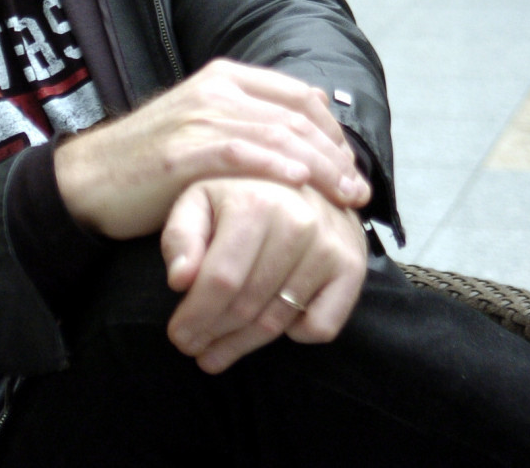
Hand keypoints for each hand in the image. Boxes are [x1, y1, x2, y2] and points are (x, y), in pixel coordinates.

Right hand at [54, 60, 368, 239]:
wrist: (88, 180)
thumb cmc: (149, 164)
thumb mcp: (202, 130)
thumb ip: (246, 127)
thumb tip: (302, 149)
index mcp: (224, 77)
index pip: (300, 96)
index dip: (334, 132)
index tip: (351, 168)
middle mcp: (216, 89)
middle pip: (298, 116)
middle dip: (336, 155)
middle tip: (358, 191)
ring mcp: (199, 117)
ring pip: (278, 134)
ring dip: (320, 168)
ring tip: (344, 197)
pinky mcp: (184, 150)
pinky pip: (243, 153)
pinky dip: (278, 166)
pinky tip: (302, 185)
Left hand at [159, 177, 367, 373]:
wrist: (304, 178)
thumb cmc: (241, 194)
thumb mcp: (198, 200)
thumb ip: (181, 236)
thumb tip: (179, 280)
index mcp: (256, 203)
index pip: (221, 280)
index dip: (195, 316)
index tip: (178, 336)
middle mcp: (298, 223)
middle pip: (247, 305)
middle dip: (212, 335)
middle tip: (192, 347)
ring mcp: (329, 247)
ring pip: (278, 322)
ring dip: (243, 345)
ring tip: (215, 351)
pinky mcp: (352, 267)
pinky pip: (322, 326)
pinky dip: (296, 335)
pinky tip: (272, 323)